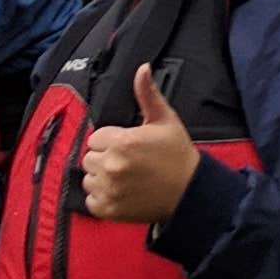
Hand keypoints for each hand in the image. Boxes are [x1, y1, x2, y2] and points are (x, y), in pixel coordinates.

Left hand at [79, 65, 202, 224]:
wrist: (190, 191)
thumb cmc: (178, 156)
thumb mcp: (165, 120)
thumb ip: (147, 94)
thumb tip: (141, 69)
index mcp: (123, 141)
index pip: (95, 137)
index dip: (111, 140)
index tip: (127, 146)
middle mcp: (112, 165)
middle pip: (89, 157)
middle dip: (105, 158)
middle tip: (128, 161)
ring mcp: (109, 189)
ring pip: (89, 178)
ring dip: (102, 178)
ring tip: (125, 177)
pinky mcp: (109, 209)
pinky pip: (91, 200)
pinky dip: (102, 198)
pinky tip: (121, 192)